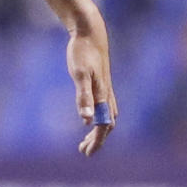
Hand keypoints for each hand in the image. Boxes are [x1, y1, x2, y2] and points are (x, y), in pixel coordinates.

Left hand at [65, 21, 117, 156]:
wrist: (90, 33)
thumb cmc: (82, 53)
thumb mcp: (79, 74)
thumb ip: (83, 97)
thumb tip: (86, 120)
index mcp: (102, 96)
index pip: (103, 126)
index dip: (96, 141)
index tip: (86, 153)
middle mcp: (107, 95)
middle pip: (107, 124)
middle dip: (97, 140)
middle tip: (83, 151)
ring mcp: (106, 89)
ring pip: (107, 117)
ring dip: (99, 131)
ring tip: (85, 140)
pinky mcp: (102, 84)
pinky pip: (105, 107)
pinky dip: (100, 118)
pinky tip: (90, 117)